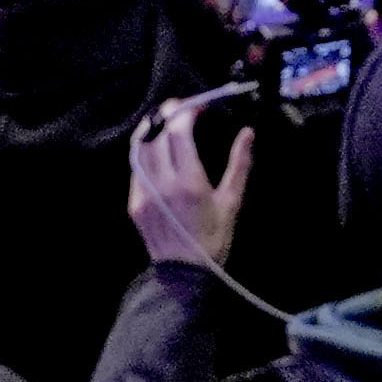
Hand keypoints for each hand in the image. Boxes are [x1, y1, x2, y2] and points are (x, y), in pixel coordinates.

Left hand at [128, 92, 255, 272]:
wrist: (184, 275)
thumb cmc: (214, 239)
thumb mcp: (232, 202)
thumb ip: (240, 164)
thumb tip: (248, 133)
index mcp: (188, 181)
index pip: (178, 130)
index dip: (187, 110)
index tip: (200, 106)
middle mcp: (162, 183)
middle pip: (156, 132)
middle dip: (170, 113)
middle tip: (185, 109)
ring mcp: (143, 192)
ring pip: (139, 145)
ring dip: (153, 127)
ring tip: (169, 122)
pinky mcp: (134, 202)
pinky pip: (136, 165)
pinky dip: (146, 150)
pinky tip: (158, 149)